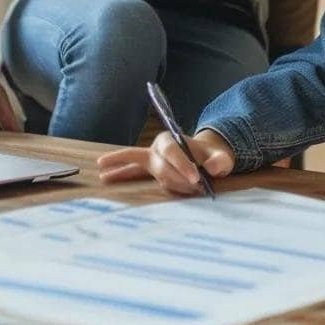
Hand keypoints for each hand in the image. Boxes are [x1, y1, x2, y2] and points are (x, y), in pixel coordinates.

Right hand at [98, 129, 234, 195]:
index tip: (195, 178)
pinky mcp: (147, 168)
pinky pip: (130, 170)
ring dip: (174, 184)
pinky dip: (118, 172)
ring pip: (156, 174)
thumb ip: (220, 161)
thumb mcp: (221, 157)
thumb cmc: (211, 157)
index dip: (182, 165)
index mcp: (172, 138)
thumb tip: (214, 167)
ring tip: (191, 186)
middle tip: (197, 186)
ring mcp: (150, 158)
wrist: (204, 158)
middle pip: (162, 165)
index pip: (173, 151)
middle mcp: (157, 146)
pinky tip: (103, 176)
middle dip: (180, 178)